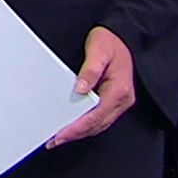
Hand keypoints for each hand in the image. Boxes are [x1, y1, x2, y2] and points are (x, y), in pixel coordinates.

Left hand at [47, 26, 135, 148]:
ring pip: (99, 124)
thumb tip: (80, 88)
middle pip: (97, 124)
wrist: (122, 36)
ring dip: (80, 132)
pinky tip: (74, 127)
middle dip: (75, 134)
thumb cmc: (110, 41)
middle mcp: (122, 99)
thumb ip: (90, 70)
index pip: (96, 115)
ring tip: (60, 138)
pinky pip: (100, 118)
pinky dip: (86, 125)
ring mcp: (119, 101)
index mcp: (119, 89)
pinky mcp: (114, 100)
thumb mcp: (98, 50)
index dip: (77, 127)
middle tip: (55, 141)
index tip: (61, 134)